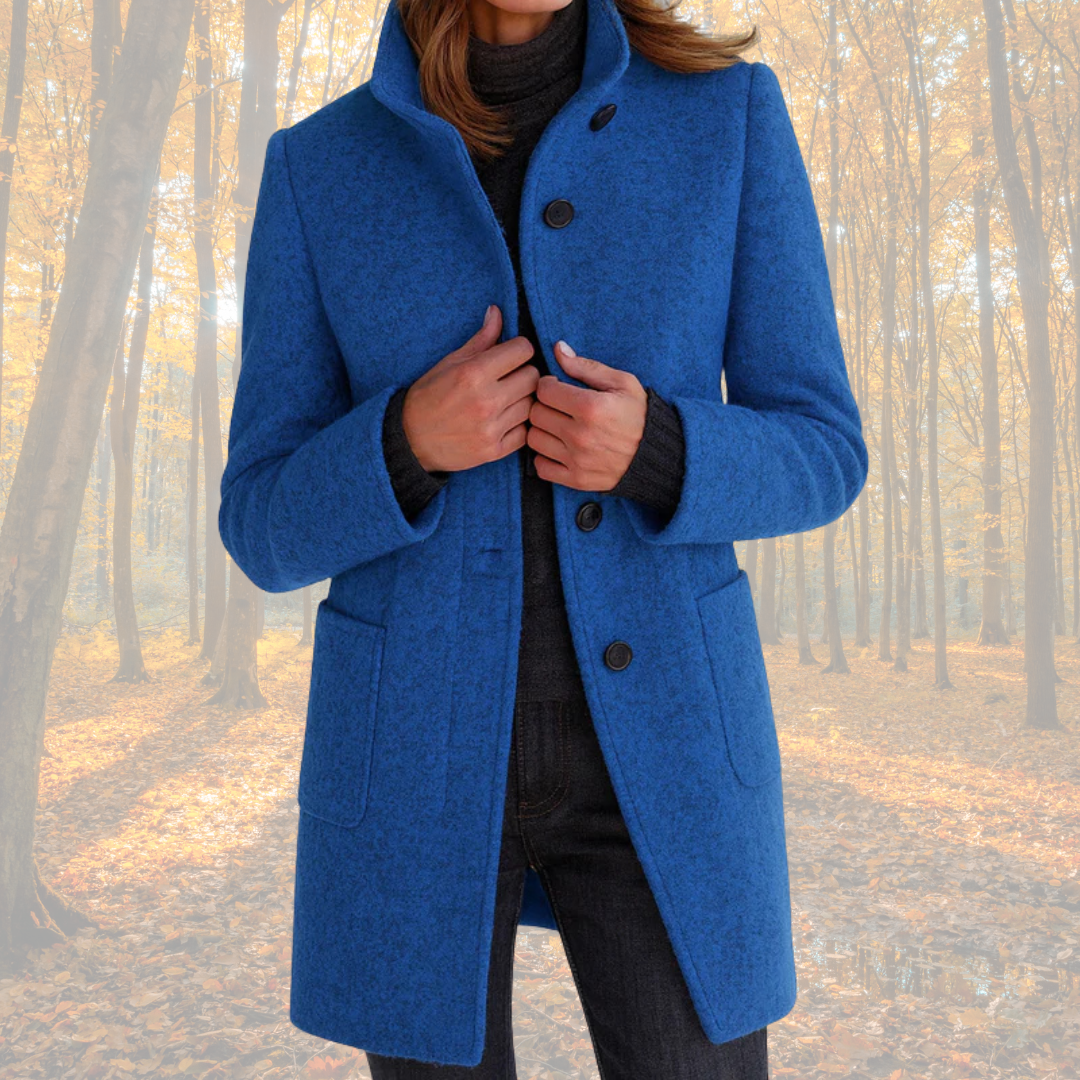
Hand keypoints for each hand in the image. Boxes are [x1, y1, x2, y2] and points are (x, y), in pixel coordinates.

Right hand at [401, 305, 539, 472]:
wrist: (410, 440)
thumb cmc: (429, 396)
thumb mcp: (450, 362)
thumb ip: (480, 340)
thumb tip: (497, 311)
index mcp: (473, 373)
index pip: (523, 350)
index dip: (519, 349)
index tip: (511, 355)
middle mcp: (485, 401)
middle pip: (533, 377)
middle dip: (525, 373)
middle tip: (511, 378)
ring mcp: (491, 428)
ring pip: (532, 405)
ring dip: (524, 400)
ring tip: (508, 399)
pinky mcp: (494, 450)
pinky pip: (526, 432)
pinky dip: (520, 426)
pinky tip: (506, 420)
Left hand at [527, 341, 646, 491]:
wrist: (658, 455)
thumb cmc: (640, 415)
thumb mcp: (622, 383)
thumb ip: (586, 366)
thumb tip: (558, 349)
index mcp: (591, 407)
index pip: (543, 391)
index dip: (548, 384)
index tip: (557, 387)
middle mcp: (580, 435)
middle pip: (536, 414)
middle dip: (543, 405)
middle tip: (557, 406)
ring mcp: (577, 460)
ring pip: (534, 439)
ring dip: (541, 430)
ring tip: (557, 426)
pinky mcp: (576, 479)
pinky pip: (541, 467)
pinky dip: (544, 457)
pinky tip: (558, 448)